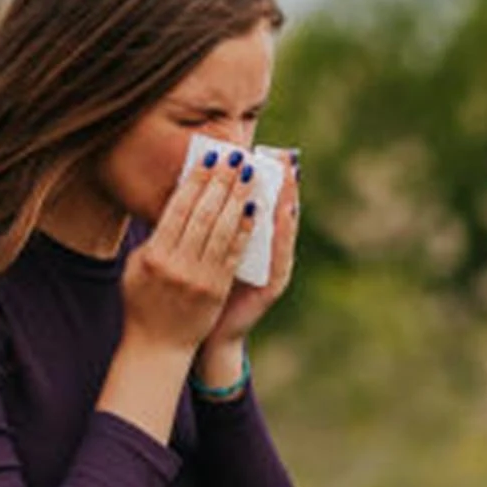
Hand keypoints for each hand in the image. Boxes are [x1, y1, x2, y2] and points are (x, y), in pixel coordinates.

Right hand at [119, 149, 259, 351]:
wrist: (158, 346)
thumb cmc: (143, 301)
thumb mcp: (138, 267)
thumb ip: (155, 238)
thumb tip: (178, 202)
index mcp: (154, 255)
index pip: (178, 209)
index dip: (196, 180)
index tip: (209, 156)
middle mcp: (177, 265)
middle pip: (204, 214)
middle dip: (221, 182)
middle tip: (234, 157)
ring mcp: (200, 279)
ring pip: (223, 230)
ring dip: (237, 199)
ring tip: (248, 174)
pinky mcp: (218, 290)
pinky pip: (234, 253)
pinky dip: (245, 228)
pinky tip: (253, 208)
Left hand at [206, 149, 299, 346]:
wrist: (208, 336)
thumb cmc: (202, 291)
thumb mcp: (205, 252)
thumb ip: (208, 227)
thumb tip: (197, 186)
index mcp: (251, 243)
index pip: (264, 204)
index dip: (269, 178)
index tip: (270, 150)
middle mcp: (268, 253)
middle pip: (279, 210)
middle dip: (282, 181)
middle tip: (284, 154)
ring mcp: (274, 269)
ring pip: (284, 229)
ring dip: (287, 201)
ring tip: (289, 175)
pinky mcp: (273, 286)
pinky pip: (280, 255)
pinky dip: (283, 233)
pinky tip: (284, 212)